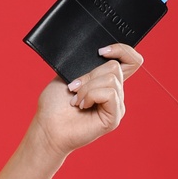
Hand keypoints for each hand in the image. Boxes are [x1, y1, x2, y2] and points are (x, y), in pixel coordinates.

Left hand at [33, 43, 142, 157]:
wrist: (46, 128)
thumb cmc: (54, 106)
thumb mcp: (68, 76)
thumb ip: (86, 66)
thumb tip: (100, 55)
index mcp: (105, 82)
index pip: (130, 60)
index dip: (122, 50)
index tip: (100, 51)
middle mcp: (115, 93)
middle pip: (116, 67)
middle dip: (91, 74)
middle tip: (74, 88)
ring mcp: (116, 105)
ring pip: (112, 79)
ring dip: (88, 87)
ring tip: (76, 100)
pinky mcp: (114, 117)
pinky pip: (110, 94)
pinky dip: (92, 96)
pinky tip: (82, 106)